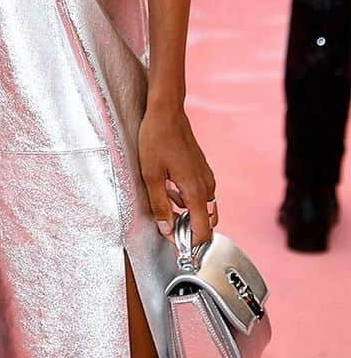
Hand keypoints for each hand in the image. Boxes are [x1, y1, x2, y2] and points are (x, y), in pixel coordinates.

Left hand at [138, 101, 216, 244]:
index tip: (175, 246)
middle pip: (207, 222)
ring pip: (203, 208)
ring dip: (187, 213)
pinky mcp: (201, 169)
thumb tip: (167, 230)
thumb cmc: (157, 139)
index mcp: (196, 191)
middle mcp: (206, 186)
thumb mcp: (151, 175)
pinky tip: (169, 190)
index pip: (203, 231)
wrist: (166, 111)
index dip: (189, 244)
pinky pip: (199, 193)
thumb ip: (160, 205)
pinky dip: (188, 200)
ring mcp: (206, 177)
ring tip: (165, 204)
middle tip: (169, 228)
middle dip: (190, 230)